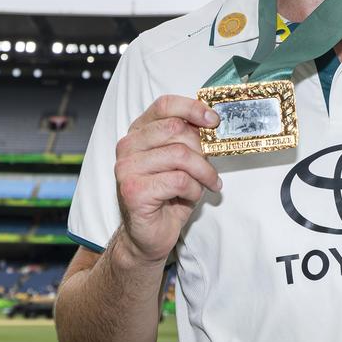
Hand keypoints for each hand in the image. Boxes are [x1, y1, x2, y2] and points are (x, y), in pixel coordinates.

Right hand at [113, 95, 220, 264]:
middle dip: (202, 148)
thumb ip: (188, 140)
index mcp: (139, 133)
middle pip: (176, 129)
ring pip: (180, 154)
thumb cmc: (167, 197)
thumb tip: (213, 124)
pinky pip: (178, 180)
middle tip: (212, 165)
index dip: (192, 108)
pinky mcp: (134, 190)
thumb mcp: (180, 162)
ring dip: (203, 172)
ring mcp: (127, 168)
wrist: (148, 236)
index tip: (214, 121)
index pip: (165, 105)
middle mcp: (128, 146)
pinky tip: (191, 196)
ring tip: (208, 183)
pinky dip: (194, 189)